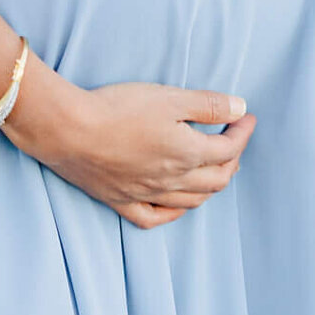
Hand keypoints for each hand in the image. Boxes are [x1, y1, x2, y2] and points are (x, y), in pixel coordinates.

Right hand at [6, 60, 255, 229]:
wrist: (68, 130)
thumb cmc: (117, 108)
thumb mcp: (169, 98)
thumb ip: (208, 105)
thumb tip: (240, 108)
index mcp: (187, 154)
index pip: (228, 149)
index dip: (242, 132)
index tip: (246, 117)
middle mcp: (172, 181)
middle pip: (216, 179)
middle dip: (232, 159)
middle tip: (234, 140)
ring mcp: (146, 194)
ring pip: (192, 201)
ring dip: (210, 186)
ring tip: (216, 169)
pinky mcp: (121, 201)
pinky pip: (155, 217)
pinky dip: (173, 212)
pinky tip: (176, 204)